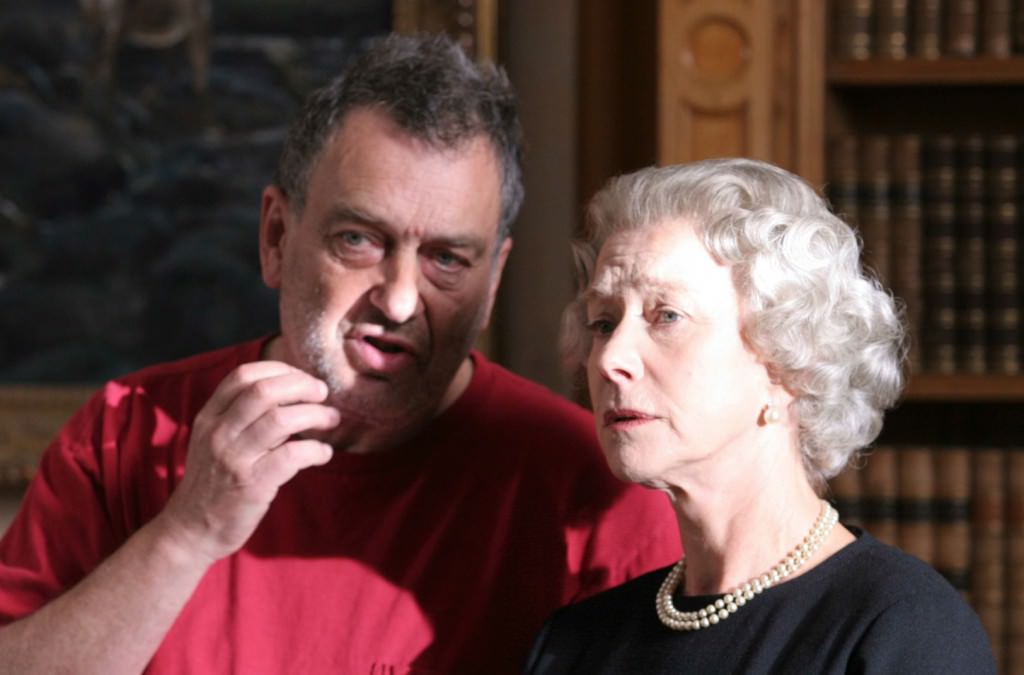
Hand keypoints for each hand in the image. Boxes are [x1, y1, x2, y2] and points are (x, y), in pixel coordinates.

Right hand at [158, 361, 339, 564]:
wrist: (190, 530)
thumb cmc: (212, 482)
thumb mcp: (215, 441)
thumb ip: (243, 417)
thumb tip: (290, 394)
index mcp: (209, 417)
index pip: (244, 375)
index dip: (280, 370)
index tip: (302, 379)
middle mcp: (219, 432)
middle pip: (264, 391)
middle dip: (302, 386)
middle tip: (322, 394)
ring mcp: (234, 458)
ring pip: (281, 420)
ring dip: (315, 414)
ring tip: (331, 419)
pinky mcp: (252, 485)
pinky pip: (292, 456)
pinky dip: (316, 450)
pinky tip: (323, 453)